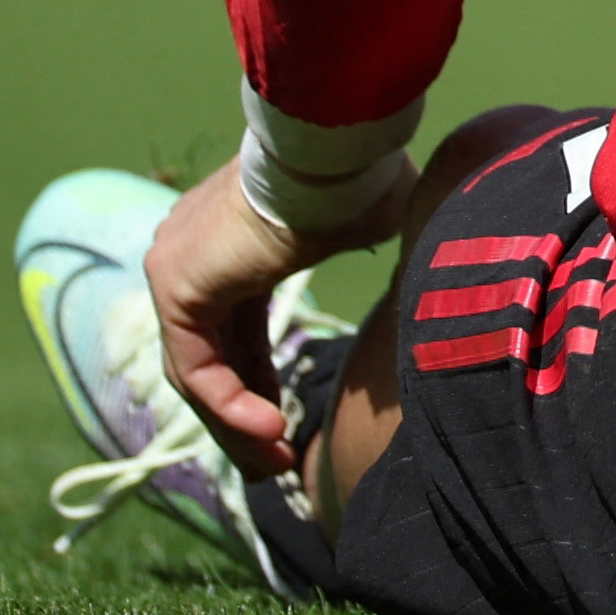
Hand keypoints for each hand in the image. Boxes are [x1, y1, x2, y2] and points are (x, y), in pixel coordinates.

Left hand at [148, 158, 397, 482]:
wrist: (335, 150)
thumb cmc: (363, 178)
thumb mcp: (374, 227)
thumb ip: (383, 254)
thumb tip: (439, 276)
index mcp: (234, 241)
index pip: (234, 330)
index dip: (260, 382)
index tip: (287, 424)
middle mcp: (192, 252)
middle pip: (211, 358)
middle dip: (244, 415)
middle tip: (275, 462)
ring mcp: (176, 266)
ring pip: (198, 372)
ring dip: (237, 424)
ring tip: (275, 463)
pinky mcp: (176, 284)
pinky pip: (196, 367)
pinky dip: (229, 405)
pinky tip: (270, 429)